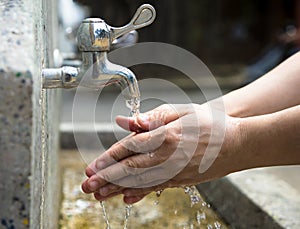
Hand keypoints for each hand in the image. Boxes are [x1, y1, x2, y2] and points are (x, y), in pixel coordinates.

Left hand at [81, 103, 242, 203]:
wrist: (236, 142)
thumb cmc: (208, 123)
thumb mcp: (180, 112)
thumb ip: (151, 118)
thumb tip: (125, 121)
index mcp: (166, 135)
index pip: (129, 148)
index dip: (108, 158)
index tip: (91, 167)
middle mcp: (168, 156)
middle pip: (130, 169)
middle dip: (106, 178)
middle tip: (86, 187)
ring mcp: (175, 171)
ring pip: (140, 182)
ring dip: (117, 189)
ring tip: (99, 196)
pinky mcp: (182, 179)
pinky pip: (157, 187)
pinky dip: (140, 193)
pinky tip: (127, 199)